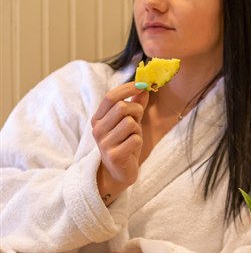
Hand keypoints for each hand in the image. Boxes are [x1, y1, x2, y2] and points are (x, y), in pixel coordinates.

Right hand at [91, 82, 148, 203]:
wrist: (119, 173)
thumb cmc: (124, 143)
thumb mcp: (129, 121)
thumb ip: (135, 104)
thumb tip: (145, 87)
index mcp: (98, 118)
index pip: (110, 97)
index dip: (128, 88)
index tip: (142, 85)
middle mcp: (97, 130)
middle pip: (122, 108)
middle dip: (136, 110)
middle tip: (138, 119)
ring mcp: (104, 143)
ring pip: (130, 123)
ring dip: (137, 129)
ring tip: (133, 137)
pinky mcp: (114, 156)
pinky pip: (135, 139)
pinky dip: (139, 141)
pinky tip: (132, 148)